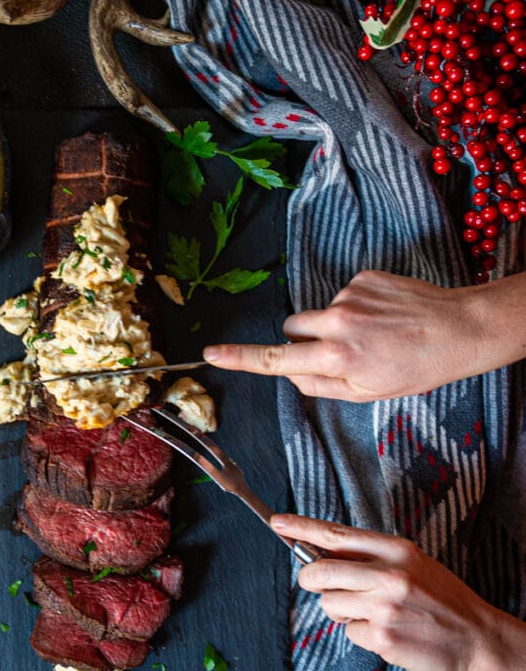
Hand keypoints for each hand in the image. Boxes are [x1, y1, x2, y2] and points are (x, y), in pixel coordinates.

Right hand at [202, 269, 525, 401]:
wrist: (459, 329)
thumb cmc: (417, 369)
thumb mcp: (369, 393)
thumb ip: (322, 386)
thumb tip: (293, 373)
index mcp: (338, 358)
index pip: (278, 359)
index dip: (241, 357)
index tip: (212, 353)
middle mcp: (338, 323)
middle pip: (292, 328)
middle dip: (304, 339)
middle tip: (341, 353)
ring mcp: (350, 295)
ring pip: (319, 312)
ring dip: (335, 324)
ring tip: (375, 334)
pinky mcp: (364, 277)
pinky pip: (344, 294)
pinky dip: (358, 306)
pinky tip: (386, 316)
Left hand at [272, 513, 495, 670]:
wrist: (477, 636)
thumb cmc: (441, 597)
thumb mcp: (411, 561)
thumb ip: (370, 555)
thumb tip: (322, 550)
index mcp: (395, 549)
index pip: (335, 534)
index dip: (301, 528)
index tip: (278, 523)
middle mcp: (388, 575)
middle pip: (320, 571)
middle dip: (310, 579)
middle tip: (318, 583)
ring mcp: (384, 607)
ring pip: (329, 605)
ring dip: (341, 611)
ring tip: (371, 612)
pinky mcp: (382, 637)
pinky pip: (349, 633)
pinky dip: (361, 634)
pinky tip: (387, 632)